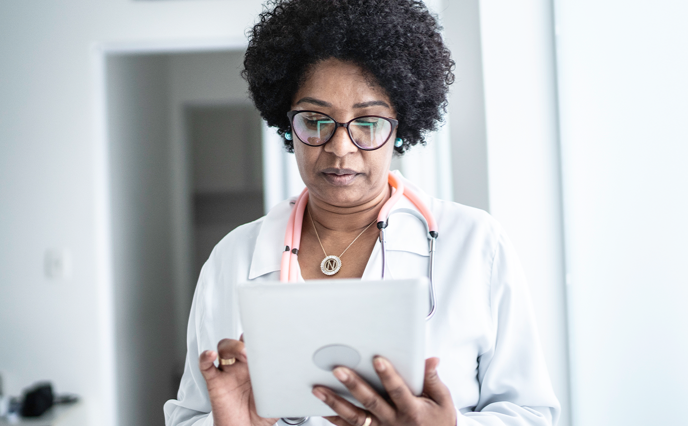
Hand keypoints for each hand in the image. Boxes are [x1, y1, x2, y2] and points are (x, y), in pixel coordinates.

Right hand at [199, 337, 277, 425]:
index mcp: (258, 366)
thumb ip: (283, 384)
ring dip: (232, 346)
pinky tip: (211, 355)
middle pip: (240, 342)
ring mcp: (228, 372)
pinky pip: (206, 366)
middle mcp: (241, 366)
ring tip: (243, 353)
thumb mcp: (278, 397)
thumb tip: (296, 376)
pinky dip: (205, 358)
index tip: (268, 336)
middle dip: (247, 341)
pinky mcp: (215, 382)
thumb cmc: (261, 414)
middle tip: (256, 348)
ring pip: (224, 348)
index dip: (260, 336)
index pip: (256, 343)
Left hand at [312, 357, 455, 425]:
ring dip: (335, 402)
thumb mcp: (442, 401)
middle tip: (338, 370)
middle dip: (353, 385)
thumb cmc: (438, 422)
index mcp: (411, 410)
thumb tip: (431, 359)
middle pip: (370, 402)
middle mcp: (393, 422)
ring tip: (318, 389)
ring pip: (354, 417)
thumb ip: (432, 379)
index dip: (388, 375)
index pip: (398, 390)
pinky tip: (322, 409)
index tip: (378, 359)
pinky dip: (334, 419)